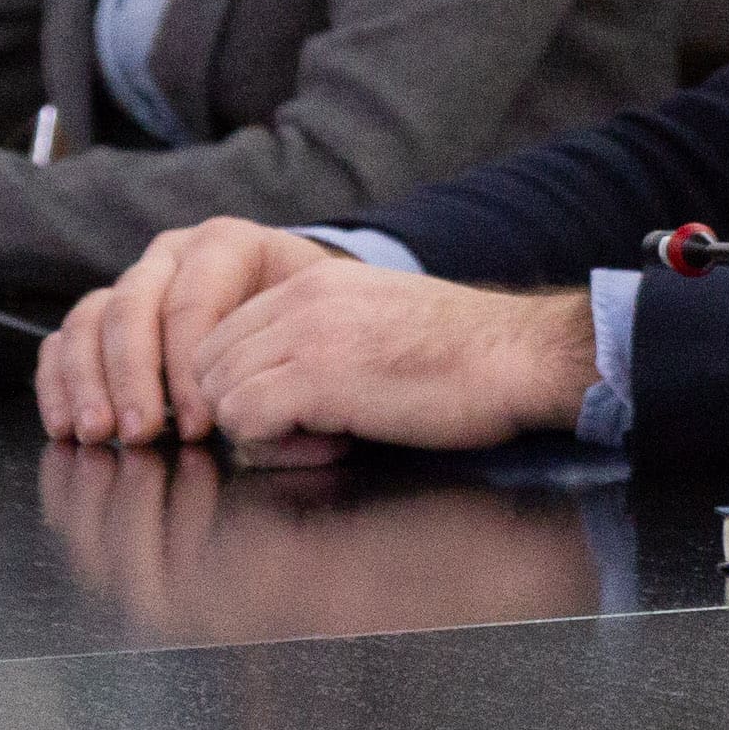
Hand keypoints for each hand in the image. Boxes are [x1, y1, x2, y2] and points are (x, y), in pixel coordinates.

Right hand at [36, 217, 334, 443]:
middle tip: (141, 433)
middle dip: (133, 374)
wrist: (297, 309)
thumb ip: (289, 358)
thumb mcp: (314, 322)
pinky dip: (57, 382)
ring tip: (97, 434)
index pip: (192, 299)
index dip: (188, 364)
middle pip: (133, 305)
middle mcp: (171, 255)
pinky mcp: (102, 317)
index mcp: (226, 245)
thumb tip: (257, 414)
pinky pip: (63, 340)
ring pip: (89, 319)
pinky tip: (64, 426)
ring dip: (87, 381)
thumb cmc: (306, 323)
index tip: (201, 425)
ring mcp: (132, 283)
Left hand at [189, 260, 598, 454]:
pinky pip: (246, 422)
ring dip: (262, 431)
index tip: (299, 410)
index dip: (248, 384)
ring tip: (328, 436)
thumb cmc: (466, 357)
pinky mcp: (315, 377)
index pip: (223, 335)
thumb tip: (277, 390)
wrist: (519, 355)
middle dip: (243, 408)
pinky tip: (337, 444)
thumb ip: (319, 338)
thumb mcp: (376, 322)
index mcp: (312, 281)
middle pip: (208, 366)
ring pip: (219, 397)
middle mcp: (298, 298)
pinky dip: (281, 447)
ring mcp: (303, 334)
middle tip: (309, 430)